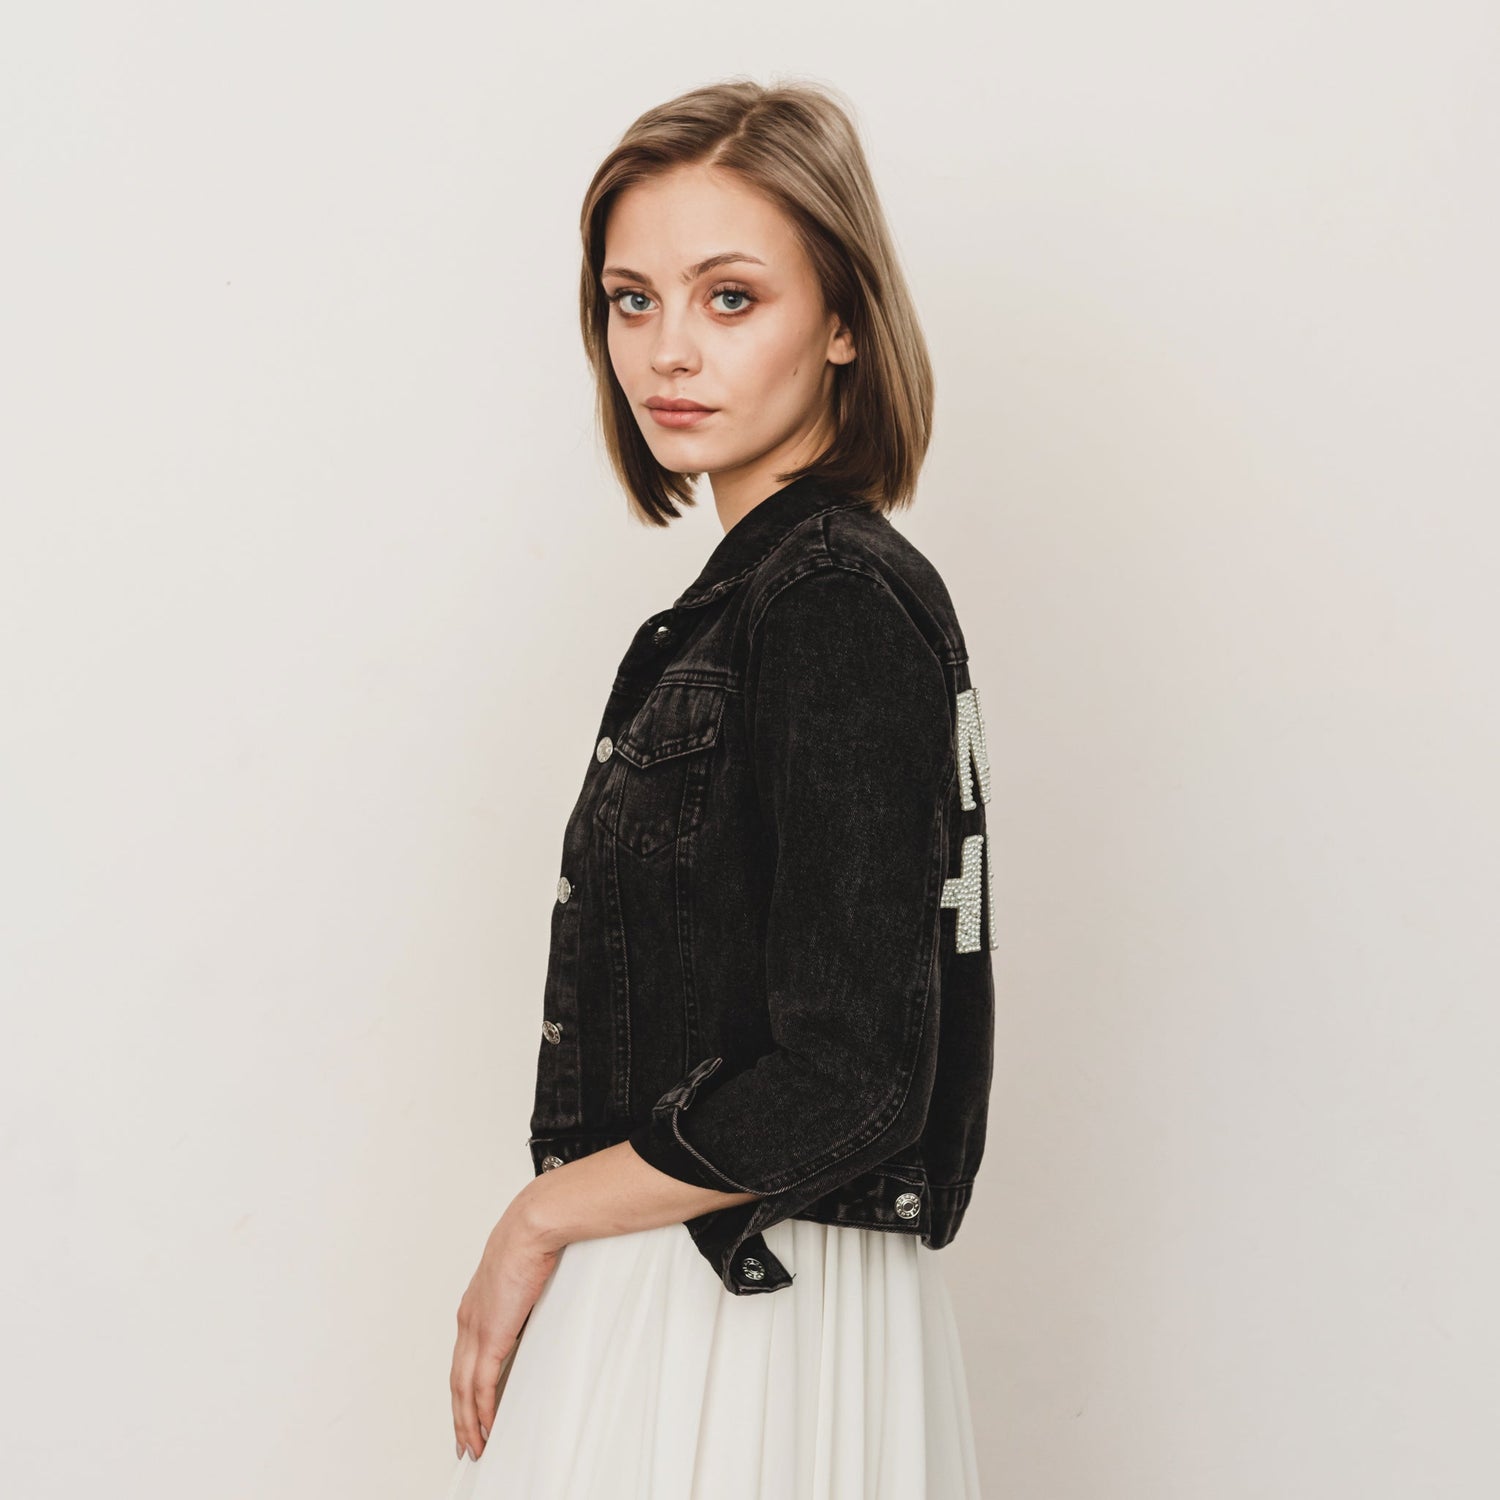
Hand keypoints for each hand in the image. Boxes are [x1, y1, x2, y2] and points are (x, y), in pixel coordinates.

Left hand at [450, 1196, 560, 1461]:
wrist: (531, 1226)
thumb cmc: (530, 1238)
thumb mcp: (520, 1273)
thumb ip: (520, 1294)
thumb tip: (531, 1302)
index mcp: (473, 1305)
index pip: (462, 1358)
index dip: (462, 1388)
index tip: (466, 1407)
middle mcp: (468, 1320)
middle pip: (456, 1380)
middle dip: (459, 1415)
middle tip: (463, 1440)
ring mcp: (476, 1328)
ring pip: (463, 1389)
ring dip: (468, 1421)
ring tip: (475, 1444)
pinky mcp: (491, 1335)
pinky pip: (481, 1385)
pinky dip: (482, 1410)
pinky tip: (486, 1426)